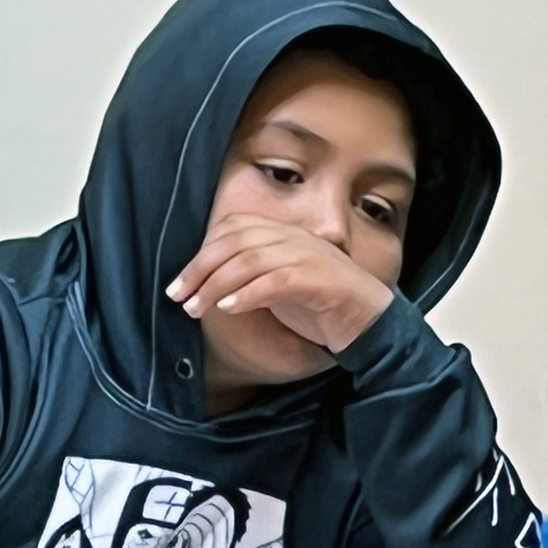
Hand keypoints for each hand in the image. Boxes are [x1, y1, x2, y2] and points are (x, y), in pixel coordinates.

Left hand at [166, 213, 392, 353]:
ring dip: (215, 286)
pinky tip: (228, 310)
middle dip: (200, 269)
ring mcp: (308, 256)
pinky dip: (247, 295)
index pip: (234, 227)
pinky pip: (274, 282)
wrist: (369, 320)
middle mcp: (295, 238)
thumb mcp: (279, 282)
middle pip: (235, 242)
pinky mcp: (318, 281)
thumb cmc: (320, 304)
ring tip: (195, 308)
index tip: (180, 282)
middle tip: (177, 296)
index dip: (202, 252)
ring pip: (249, 261)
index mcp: (285, 233)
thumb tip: (207, 281)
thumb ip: (251, 273)